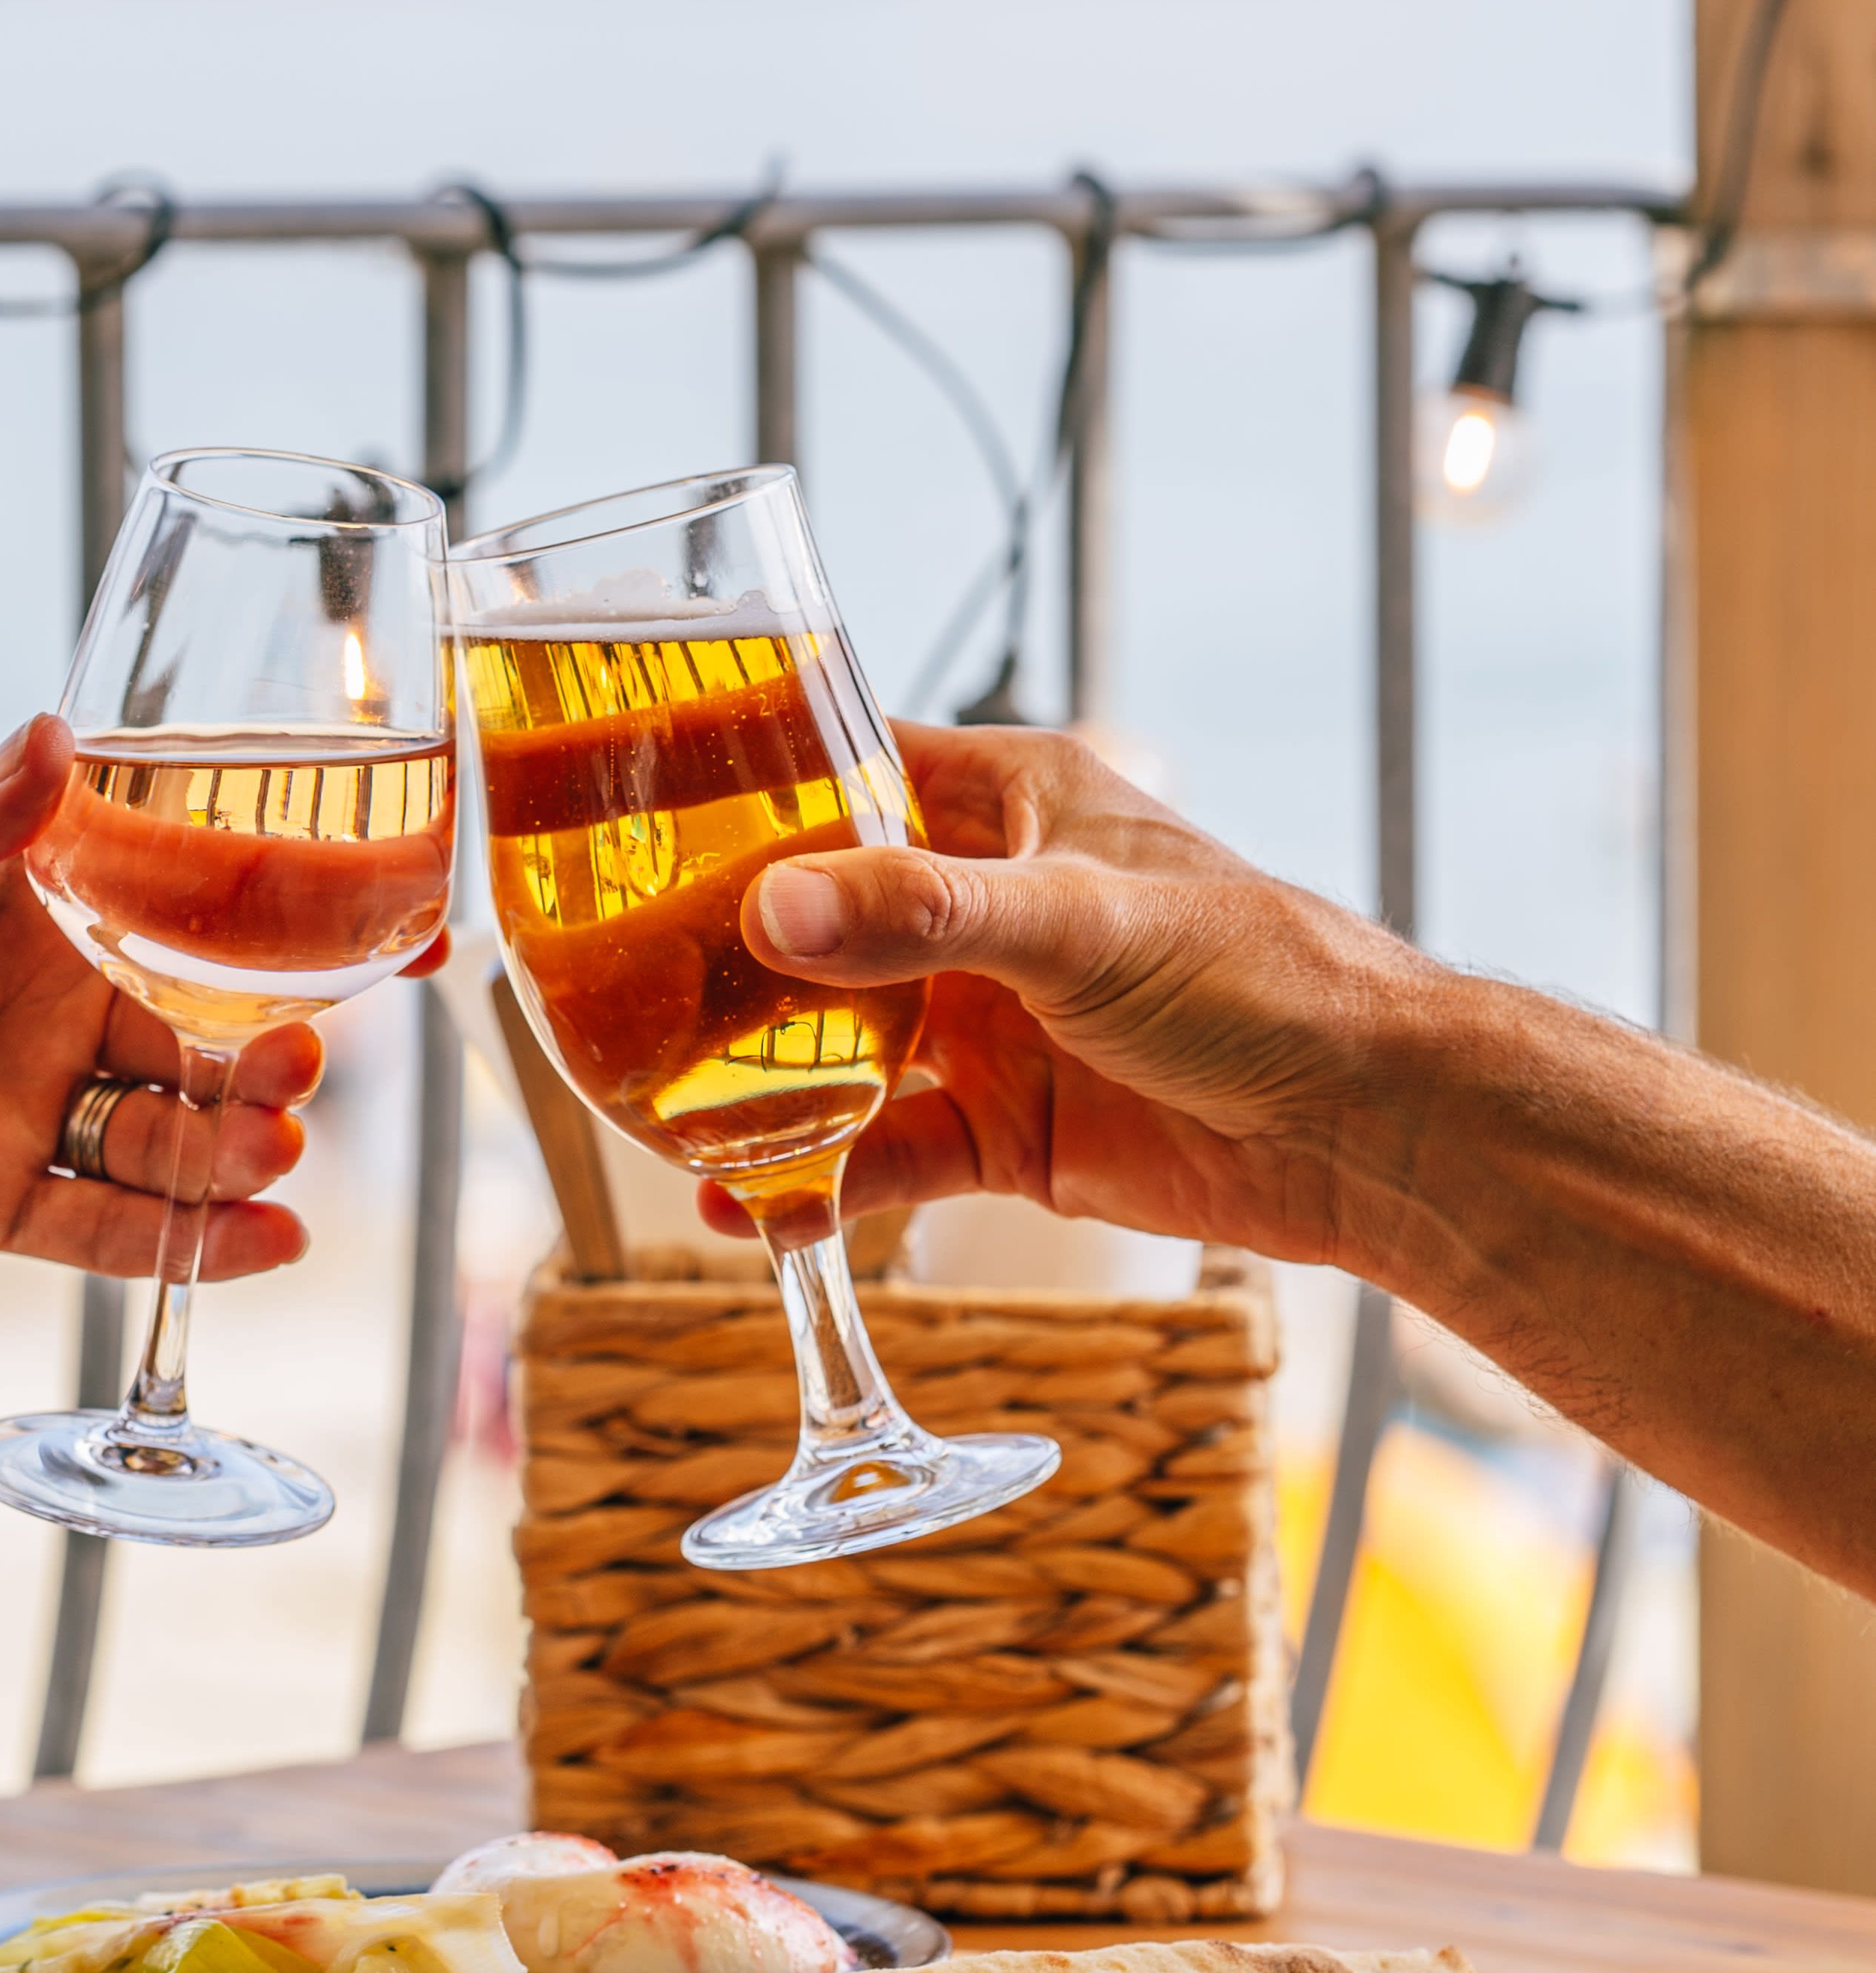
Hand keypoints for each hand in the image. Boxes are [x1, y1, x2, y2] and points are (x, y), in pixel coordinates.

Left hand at [0, 714, 404, 1282]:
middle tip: (310, 1061)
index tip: (408, 931)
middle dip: (276, 1052)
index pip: (205, 905)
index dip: (304, 920)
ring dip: (236, 1144)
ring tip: (280, 1142)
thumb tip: (54, 737)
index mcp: (46, 895)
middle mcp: (54, 999)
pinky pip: (98, 1227)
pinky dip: (184, 1242)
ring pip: (165, 1134)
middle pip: (203, 1032)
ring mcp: (22, 1102)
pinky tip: (268, 1238)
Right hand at [696, 722, 1441, 1265]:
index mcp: (1003, 803)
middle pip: (813, 912)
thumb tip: (770, 910)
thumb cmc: (1256, 973)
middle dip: (718, 944)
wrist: (1369, 1132)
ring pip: (830, 1038)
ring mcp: (981, 1021)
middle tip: (603, 966)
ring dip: (750, 1069)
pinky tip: (736, 1208)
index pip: (842, 763)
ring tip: (643, 1095)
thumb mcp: (1075, 921)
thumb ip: (922, 913)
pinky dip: (810, 1181)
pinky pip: (876, 1151)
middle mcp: (976, 903)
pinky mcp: (997, 1130)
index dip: (742, 774)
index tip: (630, 793)